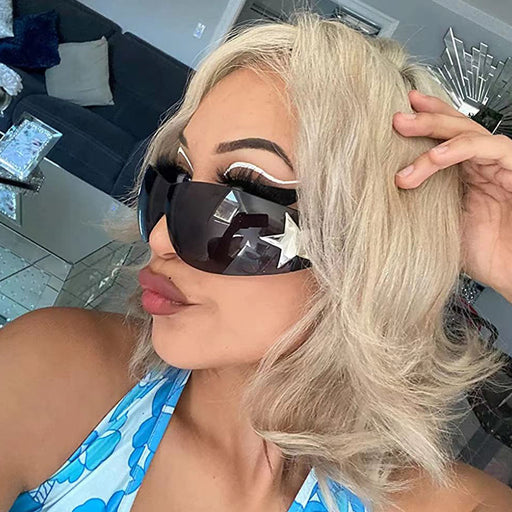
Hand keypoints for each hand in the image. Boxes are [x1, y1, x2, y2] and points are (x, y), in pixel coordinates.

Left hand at [392, 90, 511, 299]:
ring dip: (435, 127)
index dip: (426, 121)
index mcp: (468, 176)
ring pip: (469, 132)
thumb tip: (381, 200)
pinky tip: (435, 157)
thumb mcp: (440, 226)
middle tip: (397, 117)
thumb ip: (420, 206)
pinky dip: (461, 148)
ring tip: (406, 130)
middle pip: (456, 128)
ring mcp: (501, 168)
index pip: (446, 139)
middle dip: (425, 118)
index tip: (398, 114)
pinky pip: (492, 148)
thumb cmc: (484, 255)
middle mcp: (484, 167)